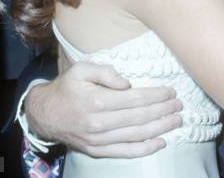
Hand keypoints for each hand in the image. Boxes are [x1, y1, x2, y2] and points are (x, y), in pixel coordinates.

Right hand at [25, 62, 182, 157]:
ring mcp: (99, 140)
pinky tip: (160, 142)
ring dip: (160, 128)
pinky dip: (145, 149)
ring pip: (136, 135)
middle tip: (179, 105)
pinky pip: (125, 152)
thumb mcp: (82, 69)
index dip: (156, 95)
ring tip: (176, 120)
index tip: (171, 91)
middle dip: (163, 111)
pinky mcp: (97, 151)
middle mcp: (100, 123)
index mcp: (97, 101)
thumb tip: (127, 83)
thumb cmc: (67, 87)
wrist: (44, 114)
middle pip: (140, 117)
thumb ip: (105, 72)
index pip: (135, 99)